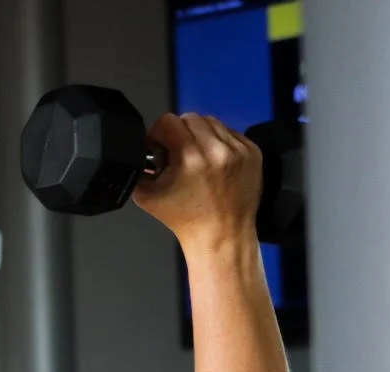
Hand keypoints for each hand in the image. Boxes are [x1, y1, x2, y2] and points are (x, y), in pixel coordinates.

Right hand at [133, 113, 262, 252]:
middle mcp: (217, 150)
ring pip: (211, 122)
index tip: (159, 147)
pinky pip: (230, 133)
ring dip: (200, 136)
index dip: (158, 134)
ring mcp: (238, 150)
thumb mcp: (146, 197)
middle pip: (190, 117)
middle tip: (177, 155)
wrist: (221, 235)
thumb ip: (136, 169)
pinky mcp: (252, 152)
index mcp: (190, 157)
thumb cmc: (186, 219)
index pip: (168, 121)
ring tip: (196, 160)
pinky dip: (219, 144)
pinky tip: (213, 164)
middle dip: (179, 134)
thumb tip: (137, 151)